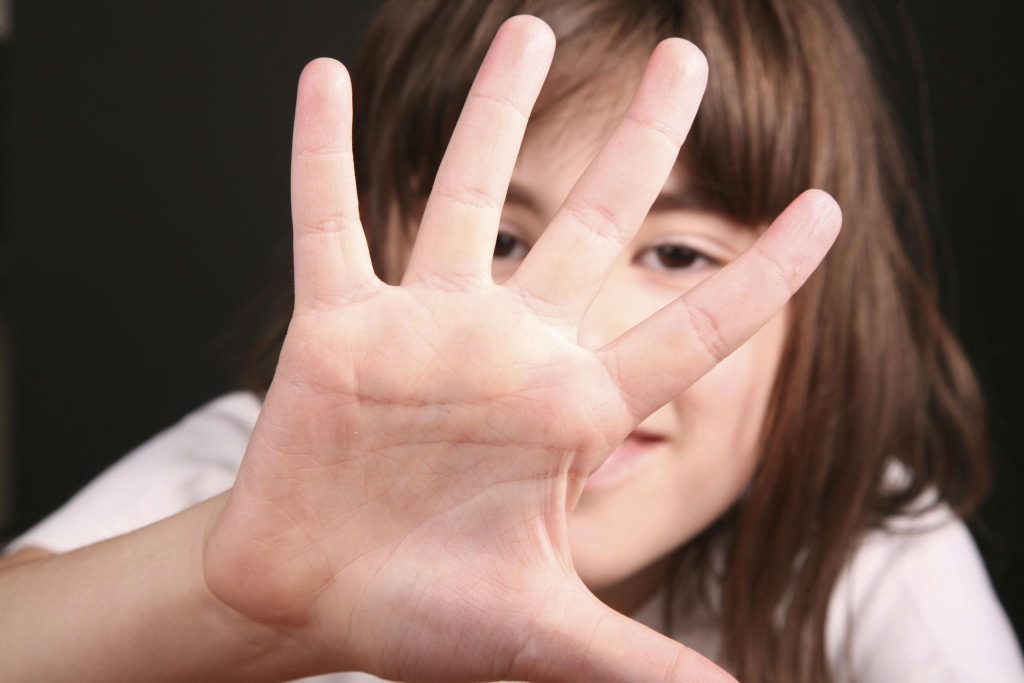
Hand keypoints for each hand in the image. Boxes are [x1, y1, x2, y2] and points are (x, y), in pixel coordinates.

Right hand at [204, 15, 838, 682]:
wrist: (314, 598)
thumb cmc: (426, 616)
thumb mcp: (545, 633)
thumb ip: (639, 661)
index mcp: (568, 411)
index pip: (690, 330)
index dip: (764, 274)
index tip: (824, 209)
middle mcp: (506, 349)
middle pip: (592, 224)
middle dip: (641, 140)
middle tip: (684, 57)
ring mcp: (420, 327)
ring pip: (464, 194)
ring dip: (492, 113)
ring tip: (525, 29)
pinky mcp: (334, 327)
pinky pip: (328, 219)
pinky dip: (322, 153)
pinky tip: (322, 81)